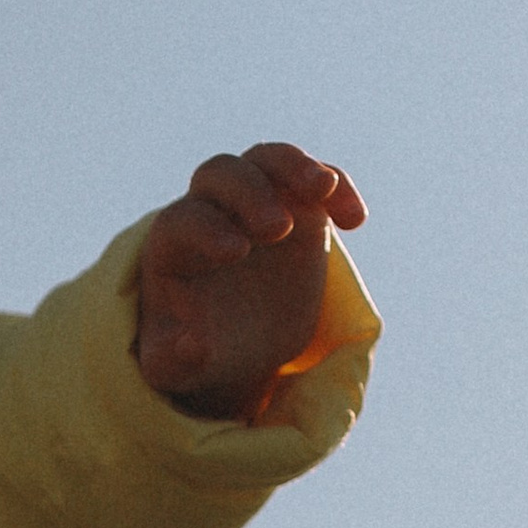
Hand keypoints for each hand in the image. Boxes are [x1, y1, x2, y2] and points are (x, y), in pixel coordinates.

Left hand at [135, 144, 366, 421]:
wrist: (234, 343)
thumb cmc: (195, 351)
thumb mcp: (176, 367)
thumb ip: (174, 360)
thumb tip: (194, 345)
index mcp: (173, 246)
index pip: (182, 220)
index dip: (206, 229)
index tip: (236, 252)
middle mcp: (210, 211)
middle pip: (222, 175)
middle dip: (249, 194)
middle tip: (277, 230)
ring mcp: (253, 202)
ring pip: (267, 160)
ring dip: (295, 167)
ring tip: (324, 190)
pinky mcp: (294, 204)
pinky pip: (313, 180)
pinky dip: (336, 186)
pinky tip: (354, 219)